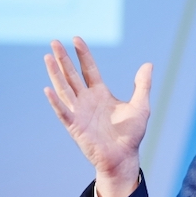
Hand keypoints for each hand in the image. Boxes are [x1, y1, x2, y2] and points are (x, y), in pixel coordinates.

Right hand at [43, 37, 151, 196]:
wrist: (124, 157)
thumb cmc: (131, 134)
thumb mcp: (141, 106)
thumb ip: (142, 85)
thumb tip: (148, 64)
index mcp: (101, 94)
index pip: (89, 69)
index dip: (83, 55)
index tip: (76, 39)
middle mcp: (87, 100)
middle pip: (72, 75)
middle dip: (63, 59)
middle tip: (54, 42)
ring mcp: (79, 113)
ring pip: (64, 89)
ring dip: (55, 74)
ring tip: (47, 57)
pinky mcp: (75, 126)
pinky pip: (63, 112)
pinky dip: (55, 102)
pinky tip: (48, 89)